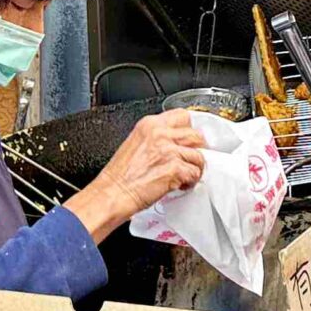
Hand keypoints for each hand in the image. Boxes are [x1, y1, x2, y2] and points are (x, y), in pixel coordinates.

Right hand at [71, 112, 206, 239]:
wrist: (112, 194)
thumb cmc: (119, 176)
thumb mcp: (135, 144)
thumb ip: (155, 138)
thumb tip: (174, 143)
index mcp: (149, 125)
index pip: (182, 116)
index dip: (189, 130)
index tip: (189, 141)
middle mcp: (160, 134)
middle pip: (195, 135)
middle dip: (196, 149)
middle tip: (190, 160)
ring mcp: (169, 151)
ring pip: (199, 155)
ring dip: (194, 168)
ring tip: (184, 176)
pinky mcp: (175, 169)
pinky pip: (195, 173)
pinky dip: (190, 182)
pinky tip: (180, 185)